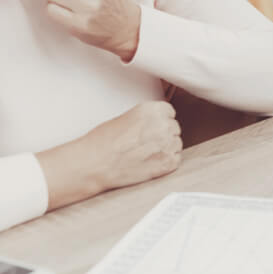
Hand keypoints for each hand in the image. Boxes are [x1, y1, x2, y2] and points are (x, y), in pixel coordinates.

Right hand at [38, 101, 181, 209]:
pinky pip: (176, 160)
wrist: (95, 164)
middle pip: (174, 128)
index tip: (151, 128)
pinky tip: (151, 163)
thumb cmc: (103, 142)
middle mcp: (163, 124)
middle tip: (146, 143)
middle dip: (163, 135)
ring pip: (177, 144)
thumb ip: (146, 119)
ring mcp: (167, 144)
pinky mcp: (167, 164)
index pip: (169, 112)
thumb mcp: (126, 117)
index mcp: (152, 109)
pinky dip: (167, 163)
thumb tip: (156, 124)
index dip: (160, 121)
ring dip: (166, 149)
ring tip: (146, 154)